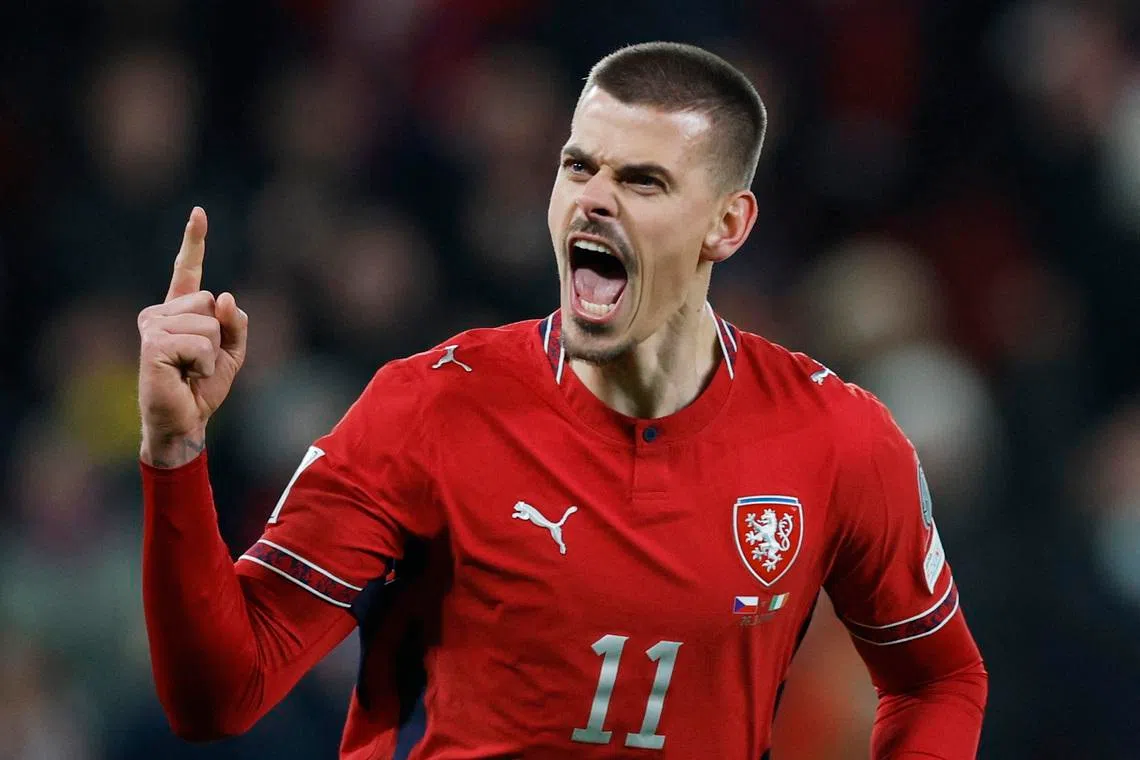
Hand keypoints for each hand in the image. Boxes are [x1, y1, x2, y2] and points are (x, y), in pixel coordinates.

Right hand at [137, 207, 247, 466]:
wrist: (185, 422)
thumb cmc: (203, 387)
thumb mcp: (232, 352)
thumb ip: (235, 322)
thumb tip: (225, 297)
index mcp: (179, 311)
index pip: (188, 271)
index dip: (194, 241)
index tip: (199, 212)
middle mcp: (160, 313)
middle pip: (212, 302)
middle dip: (219, 336)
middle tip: (199, 362)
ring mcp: (152, 327)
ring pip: (209, 324)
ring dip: (212, 353)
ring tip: (191, 370)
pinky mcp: (152, 345)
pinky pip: (201, 343)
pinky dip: (205, 363)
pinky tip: (186, 376)